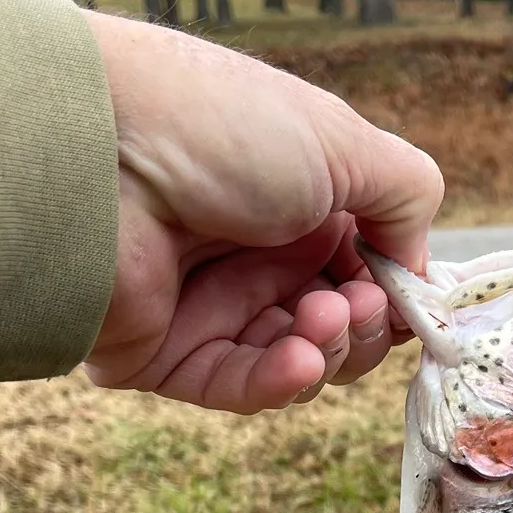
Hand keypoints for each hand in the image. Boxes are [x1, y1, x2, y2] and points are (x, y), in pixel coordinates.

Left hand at [81, 11, 442, 413]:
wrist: (95, 148)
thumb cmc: (222, 125)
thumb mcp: (345, 142)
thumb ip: (407, 198)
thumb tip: (418, 265)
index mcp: (299, 198)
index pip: (367, 267)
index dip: (396, 290)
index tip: (414, 300)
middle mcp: (256, 251)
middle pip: (341, 323)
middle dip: (366, 322)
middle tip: (358, 301)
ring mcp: (210, 305)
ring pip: (298, 361)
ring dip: (330, 347)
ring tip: (323, 316)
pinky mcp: (164, 354)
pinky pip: (240, 387)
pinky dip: (281, 380)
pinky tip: (302, 359)